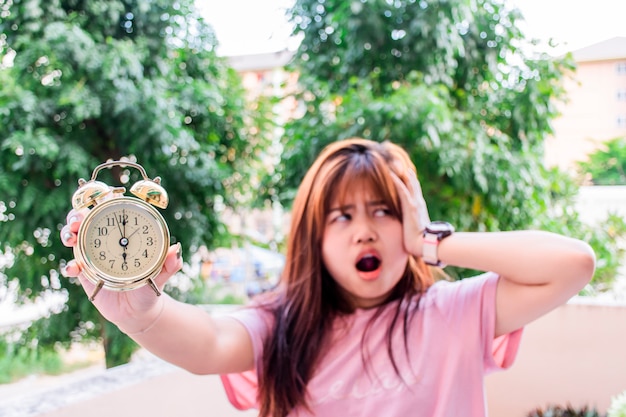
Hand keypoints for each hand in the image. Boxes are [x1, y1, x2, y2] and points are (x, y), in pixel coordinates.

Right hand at [60, 209, 182, 331]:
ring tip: (70, 238)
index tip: (99, 198)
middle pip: (85, 220)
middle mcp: (105, 241)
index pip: (111, 212)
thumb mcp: (161, 274)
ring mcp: (92, 256)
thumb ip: (170, 263)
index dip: (102, 200)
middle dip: (77, 214)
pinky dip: (70, 266)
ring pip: (73, 238)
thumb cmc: (150, 286)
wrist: (138, 310)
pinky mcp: (84, 273)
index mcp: (124, 235)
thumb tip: (177, 250)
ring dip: (67, 233)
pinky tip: (74, 268)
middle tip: (78, 218)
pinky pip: (72, 266)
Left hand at [391, 170, 430, 256]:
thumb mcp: (414, 231)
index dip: (412, 184)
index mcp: (420, 209)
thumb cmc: (418, 241)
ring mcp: (415, 204)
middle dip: (409, 176)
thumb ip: (412, 226)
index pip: (415, 193)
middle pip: (414, 186)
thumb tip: (409, 229)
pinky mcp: (411, 206)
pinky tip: (391, 174)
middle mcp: (419, 204)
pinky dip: (397, 181)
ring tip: (396, 165)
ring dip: (403, 175)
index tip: (407, 176)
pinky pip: (403, 190)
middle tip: (403, 166)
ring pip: (409, 185)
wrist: (423, 245)